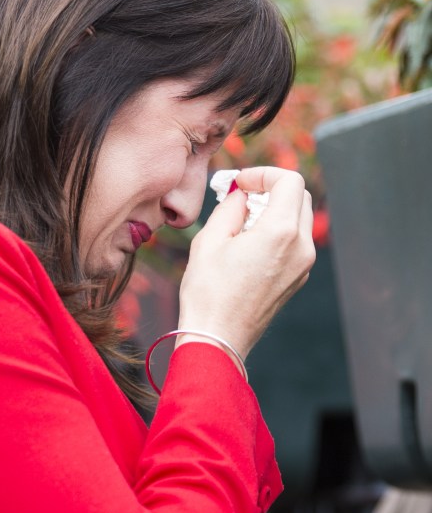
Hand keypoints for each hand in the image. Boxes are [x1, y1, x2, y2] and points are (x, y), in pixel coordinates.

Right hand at [177, 167, 315, 358]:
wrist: (218, 338)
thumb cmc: (208, 292)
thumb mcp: (210, 240)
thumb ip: (230, 206)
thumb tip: (241, 193)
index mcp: (281, 232)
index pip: (289, 181)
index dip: (263, 174)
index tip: (240, 183)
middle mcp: (301, 247)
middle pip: (299, 196)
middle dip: (270, 189)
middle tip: (240, 197)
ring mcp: (303, 265)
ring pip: (299, 218)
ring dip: (274, 209)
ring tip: (241, 223)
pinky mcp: (298, 277)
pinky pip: (295, 241)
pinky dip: (277, 230)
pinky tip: (249, 244)